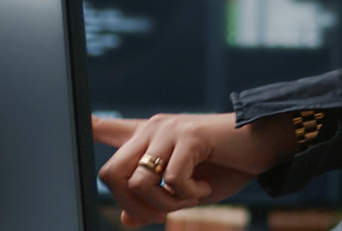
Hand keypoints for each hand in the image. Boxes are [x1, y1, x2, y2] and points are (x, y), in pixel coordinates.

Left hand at [91, 114, 293, 226]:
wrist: (261, 147)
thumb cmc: (223, 166)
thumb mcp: (185, 192)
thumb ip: (154, 202)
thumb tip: (126, 220)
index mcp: (148, 137)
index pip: (108, 129)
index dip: (90, 127)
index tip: (79, 121)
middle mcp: (151, 128)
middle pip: (110, 174)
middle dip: (133, 205)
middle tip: (161, 212)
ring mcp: (168, 130)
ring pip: (138, 182)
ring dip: (165, 204)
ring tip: (189, 198)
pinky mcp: (188, 136)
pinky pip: (172, 180)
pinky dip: (189, 194)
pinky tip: (205, 186)